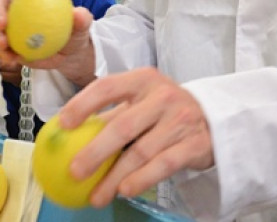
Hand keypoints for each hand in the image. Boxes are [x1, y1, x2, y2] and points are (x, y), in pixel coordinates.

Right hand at [0, 0, 96, 86]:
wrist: (69, 55)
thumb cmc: (74, 33)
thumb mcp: (82, 26)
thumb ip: (82, 18)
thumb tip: (79, 13)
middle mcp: (17, 7)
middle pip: (0, 2)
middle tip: (3, 24)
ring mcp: (10, 26)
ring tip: (5, 46)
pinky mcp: (8, 43)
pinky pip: (0, 46)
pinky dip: (2, 52)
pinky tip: (10, 59)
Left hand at [59, 67, 213, 207]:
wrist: (212, 119)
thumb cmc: (165, 111)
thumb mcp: (140, 104)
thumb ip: (110, 116)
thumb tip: (67, 134)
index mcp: (143, 80)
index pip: (107, 87)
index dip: (83, 104)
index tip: (64, 124)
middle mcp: (162, 96)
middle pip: (123, 126)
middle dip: (95, 152)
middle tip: (74, 172)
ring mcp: (180, 120)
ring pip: (141, 152)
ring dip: (115, 177)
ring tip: (96, 196)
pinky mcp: (194, 143)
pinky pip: (164, 165)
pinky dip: (142, 179)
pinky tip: (125, 190)